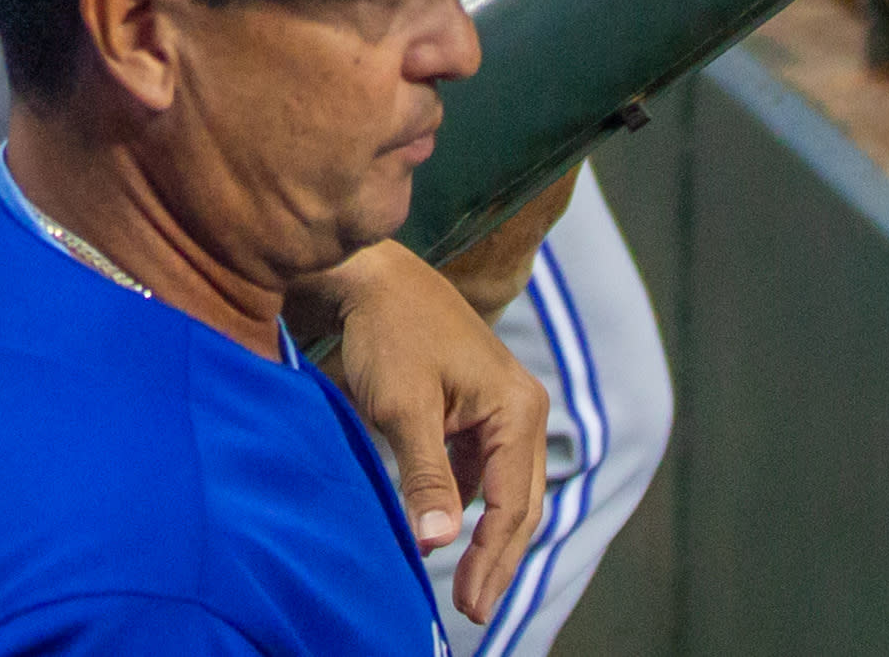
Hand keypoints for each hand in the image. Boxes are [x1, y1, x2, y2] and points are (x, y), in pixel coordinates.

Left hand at [300, 238, 549, 625]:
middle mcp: (521, 411)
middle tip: (471, 610)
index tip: (470, 604)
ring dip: (486, 539)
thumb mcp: (402, 407)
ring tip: (466, 588)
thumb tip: (436, 543)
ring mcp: (502, 412)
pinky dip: (471, 508)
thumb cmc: (387, 333)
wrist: (367, 277)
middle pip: (518, 505)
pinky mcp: (478, 412)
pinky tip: (449, 535)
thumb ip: (424, 475)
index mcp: (516, 409)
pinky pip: (483, 473)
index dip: (492, 559)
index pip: (512, 504)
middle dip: (495, 559)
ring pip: (504, 492)